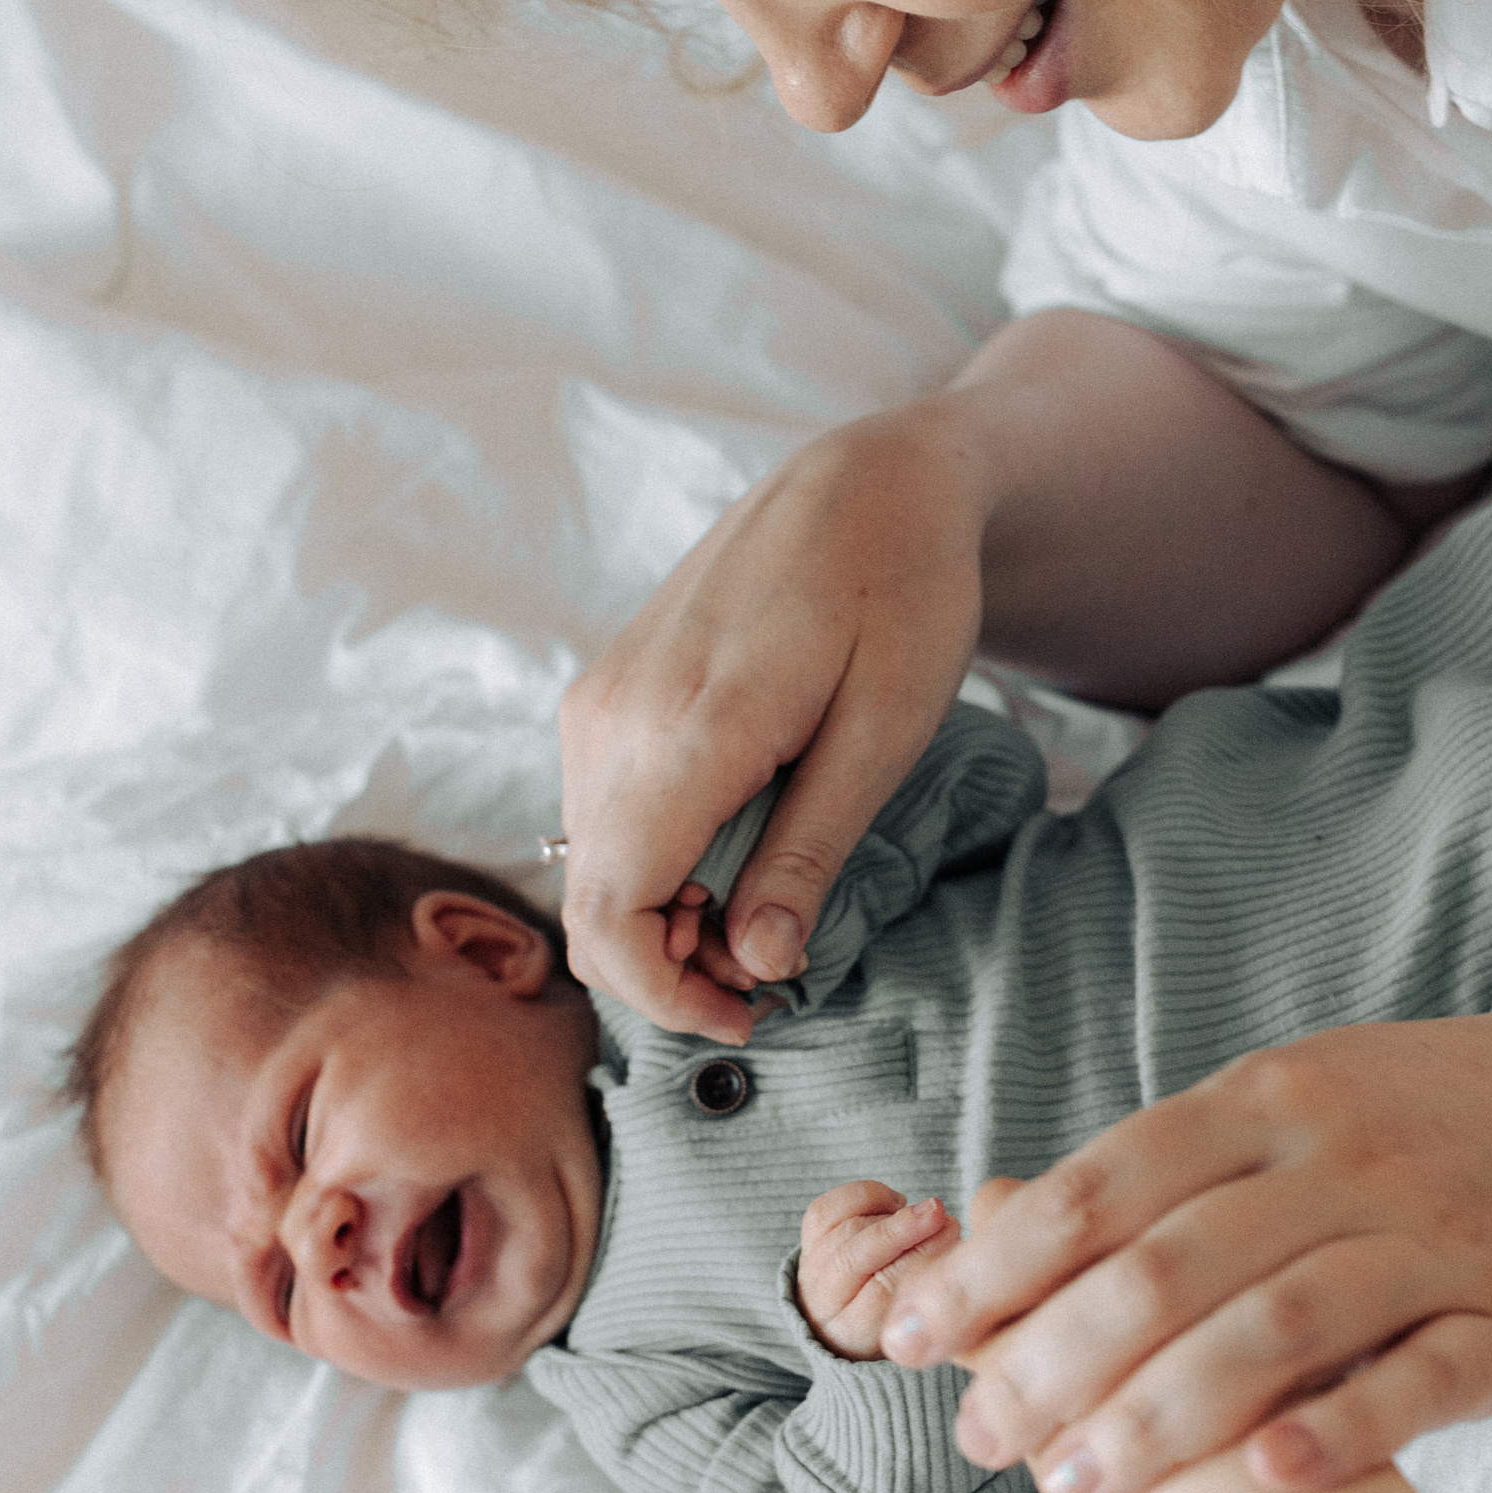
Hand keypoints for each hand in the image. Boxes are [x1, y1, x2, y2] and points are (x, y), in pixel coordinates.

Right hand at [557, 405, 988, 1037]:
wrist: (866, 478)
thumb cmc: (901, 594)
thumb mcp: (885, 732)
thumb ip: (810, 851)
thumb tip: (758, 965)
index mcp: (687, 730)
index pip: (613, 915)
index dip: (669, 996)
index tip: (754, 1014)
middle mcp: (613, 718)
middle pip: (590, 905)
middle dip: (668, 971)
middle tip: (772, 977)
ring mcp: (598, 700)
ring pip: (590, 865)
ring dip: (661, 920)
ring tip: (766, 910)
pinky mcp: (604, 691)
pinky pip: (600, 814)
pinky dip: (652, 864)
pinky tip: (735, 852)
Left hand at [796, 1181, 963, 1359]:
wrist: (852, 1320)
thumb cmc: (901, 1316)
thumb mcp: (924, 1316)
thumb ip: (932, 1282)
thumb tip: (946, 1232)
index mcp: (856, 1333)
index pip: (880, 1294)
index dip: (918, 1257)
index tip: (951, 1234)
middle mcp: (825, 1301)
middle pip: (853, 1259)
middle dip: (900, 1229)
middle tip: (939, 1214)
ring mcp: (813, 1267)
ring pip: (844, 1229)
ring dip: (888, 1214)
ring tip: (920, 1217)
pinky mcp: (812, 1237)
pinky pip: (830, 1207)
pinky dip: (866, 1196)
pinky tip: (893, 1204)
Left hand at [881, 1016, 1491, 1492]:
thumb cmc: (1396, 1127)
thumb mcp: (1278, 1108)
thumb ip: (1155, 1173)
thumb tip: (985, 1228)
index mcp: (1264, 1102)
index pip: (1102, 1186)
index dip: (998, 1266)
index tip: (909, 1335)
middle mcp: (1341, 1161)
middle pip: (1172, 1263)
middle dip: (1058, 1358)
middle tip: (980, 1437)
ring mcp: (1430, 1237)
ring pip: (1280, 1324)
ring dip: (1166, 1412)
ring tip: (1076, 1485)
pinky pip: (1421, 1376)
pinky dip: (1344, 1427)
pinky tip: (1267, 1479)